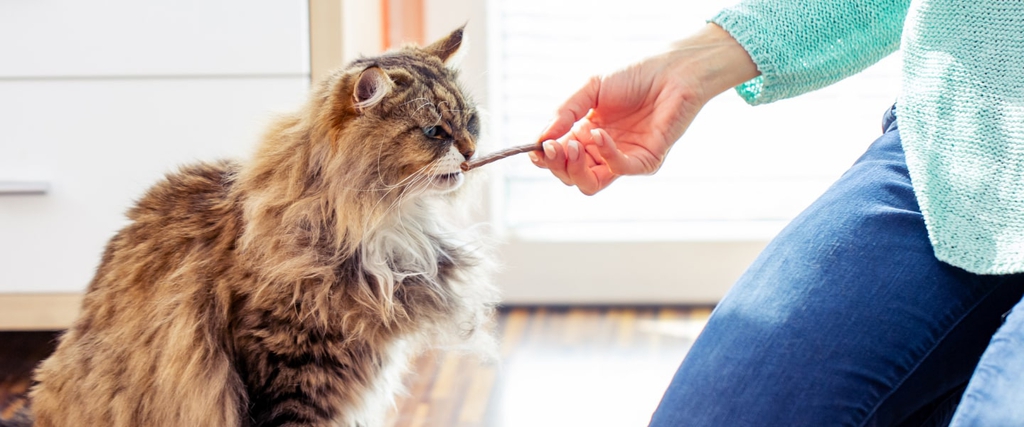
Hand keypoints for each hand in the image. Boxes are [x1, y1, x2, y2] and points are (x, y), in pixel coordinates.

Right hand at [531, 24, 758, 194]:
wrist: (672, 70)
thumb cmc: (633, 75)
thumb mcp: (590, 88)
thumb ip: (564, 113)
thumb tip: (539, 139)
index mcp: (586, 135)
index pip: (559, 159)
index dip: (544, 158)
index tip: (536, 149)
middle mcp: (602, 151)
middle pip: (570, 176)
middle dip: (557, 165)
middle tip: (553, 147)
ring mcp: (623, 158)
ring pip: (589, 184)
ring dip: (575, 169)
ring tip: (572, 145)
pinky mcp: (646, 161)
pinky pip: (619, 169)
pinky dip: (605, 155)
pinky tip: (599, 135)